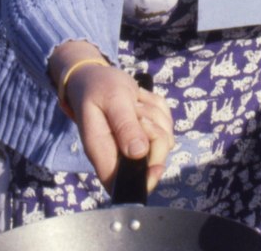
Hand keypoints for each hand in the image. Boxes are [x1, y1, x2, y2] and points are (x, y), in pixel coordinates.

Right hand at [63, 62, 173, 192]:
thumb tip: (138, 153)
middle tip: (138, 112)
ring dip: (157, 117)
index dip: (144, 179)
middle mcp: (118, 152)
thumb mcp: (114, 100)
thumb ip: (125, 126)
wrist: (95, 77)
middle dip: (156, 133)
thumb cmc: (99, 87)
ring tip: (136, 103)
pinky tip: (142, 101)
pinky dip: (160, 110)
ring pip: (164, 139)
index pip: (121, 183)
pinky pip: (166, 125)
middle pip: (153, 158)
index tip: (157, 165)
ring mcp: (134, 142)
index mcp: (102, 152)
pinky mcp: (145, 130)